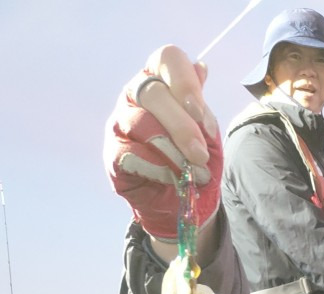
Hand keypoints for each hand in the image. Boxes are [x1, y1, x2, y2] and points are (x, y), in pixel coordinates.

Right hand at [103, 46, 221, 240]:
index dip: (184, 82)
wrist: (179, 200)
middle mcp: (136, 93)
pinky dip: (157, 169)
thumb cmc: (192, 159)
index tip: (199, 113)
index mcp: (161, 79)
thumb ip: (200, 105)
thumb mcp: (206, 133)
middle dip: (183, 128)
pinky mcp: (113, 152)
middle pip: (154, 93)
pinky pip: (132, 154)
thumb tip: (201, 68)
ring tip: (195, 173)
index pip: (168, 58)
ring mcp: (120, 121)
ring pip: (143, 125)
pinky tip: (172, 179)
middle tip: (201, 156)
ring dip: (174, 153)